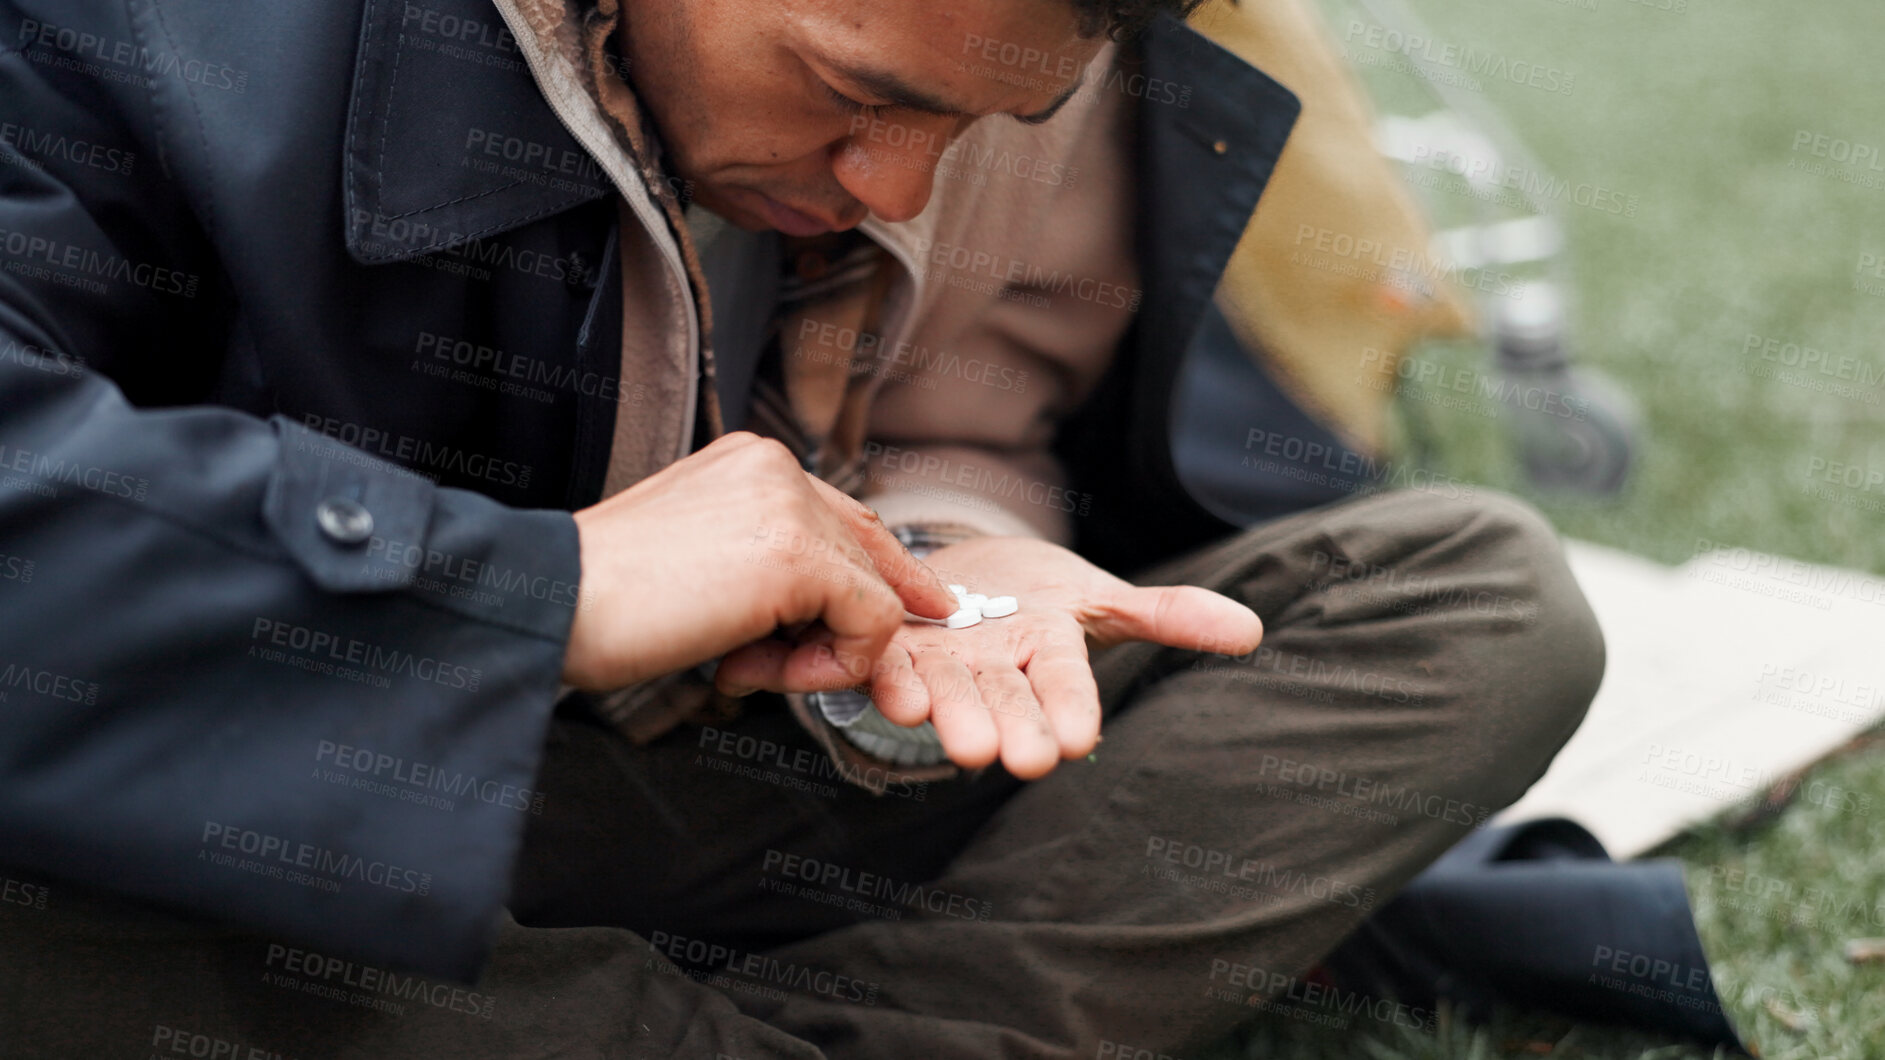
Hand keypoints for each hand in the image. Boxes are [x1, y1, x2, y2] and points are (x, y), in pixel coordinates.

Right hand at [561, 432, 957, 691]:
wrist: (549, 603)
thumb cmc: (606, 600)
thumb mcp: (702, 564)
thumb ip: (766, 567)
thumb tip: (838, 611)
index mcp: (752, 462)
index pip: (848, 519)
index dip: (887, 572)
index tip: (918, 610)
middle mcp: (778, 468)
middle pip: (868, 557)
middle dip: (843, 628)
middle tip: (774, 670)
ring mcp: (790, 505)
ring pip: (872, 597)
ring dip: (817, 656)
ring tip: (738, 667)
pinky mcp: (798, 555)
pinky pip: (871, 625)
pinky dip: (829, 667)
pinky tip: (752, 672)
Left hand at [715, 536, 1263, 778]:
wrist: (963, 578)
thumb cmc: (1038, 598)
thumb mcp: (1101, 600)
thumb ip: (1168, 617)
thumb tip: (1250, 632)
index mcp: (1047, 659)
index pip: (1067, 688)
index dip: (1069, 711)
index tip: (1077, 740)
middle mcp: (992, 675)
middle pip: (1000, 704)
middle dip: (1003, 729)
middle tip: (1007, 757)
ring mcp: (939, 666)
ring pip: (940, 690)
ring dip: (939, 712)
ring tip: (940, 730)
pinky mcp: (886, 647)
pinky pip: (879, 659)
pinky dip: (874, 673)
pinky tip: (878, 685)